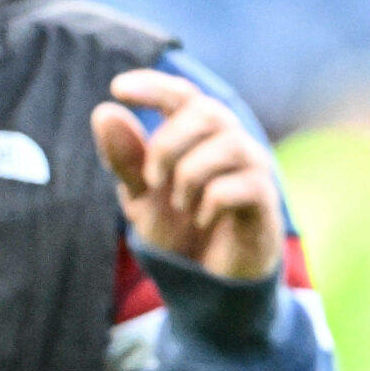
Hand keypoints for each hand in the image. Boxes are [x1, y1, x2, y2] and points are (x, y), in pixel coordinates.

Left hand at [92, 69, 283, 281]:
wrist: (205, 286)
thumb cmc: (178, 232)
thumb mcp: (141, 196)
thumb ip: (126, 158)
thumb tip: (104, 112)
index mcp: (198, 137)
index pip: (182, 94)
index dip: (154, 85)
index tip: (117, 88)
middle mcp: (230, 144)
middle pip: (208, 111)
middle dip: (168, 144)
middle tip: (151, 180)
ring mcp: (253, 171)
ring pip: (230, 144)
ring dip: (190, 174)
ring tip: (180, 205)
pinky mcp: (265, 204)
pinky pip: (245, 185)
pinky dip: (212, 201)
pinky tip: (201, 220)